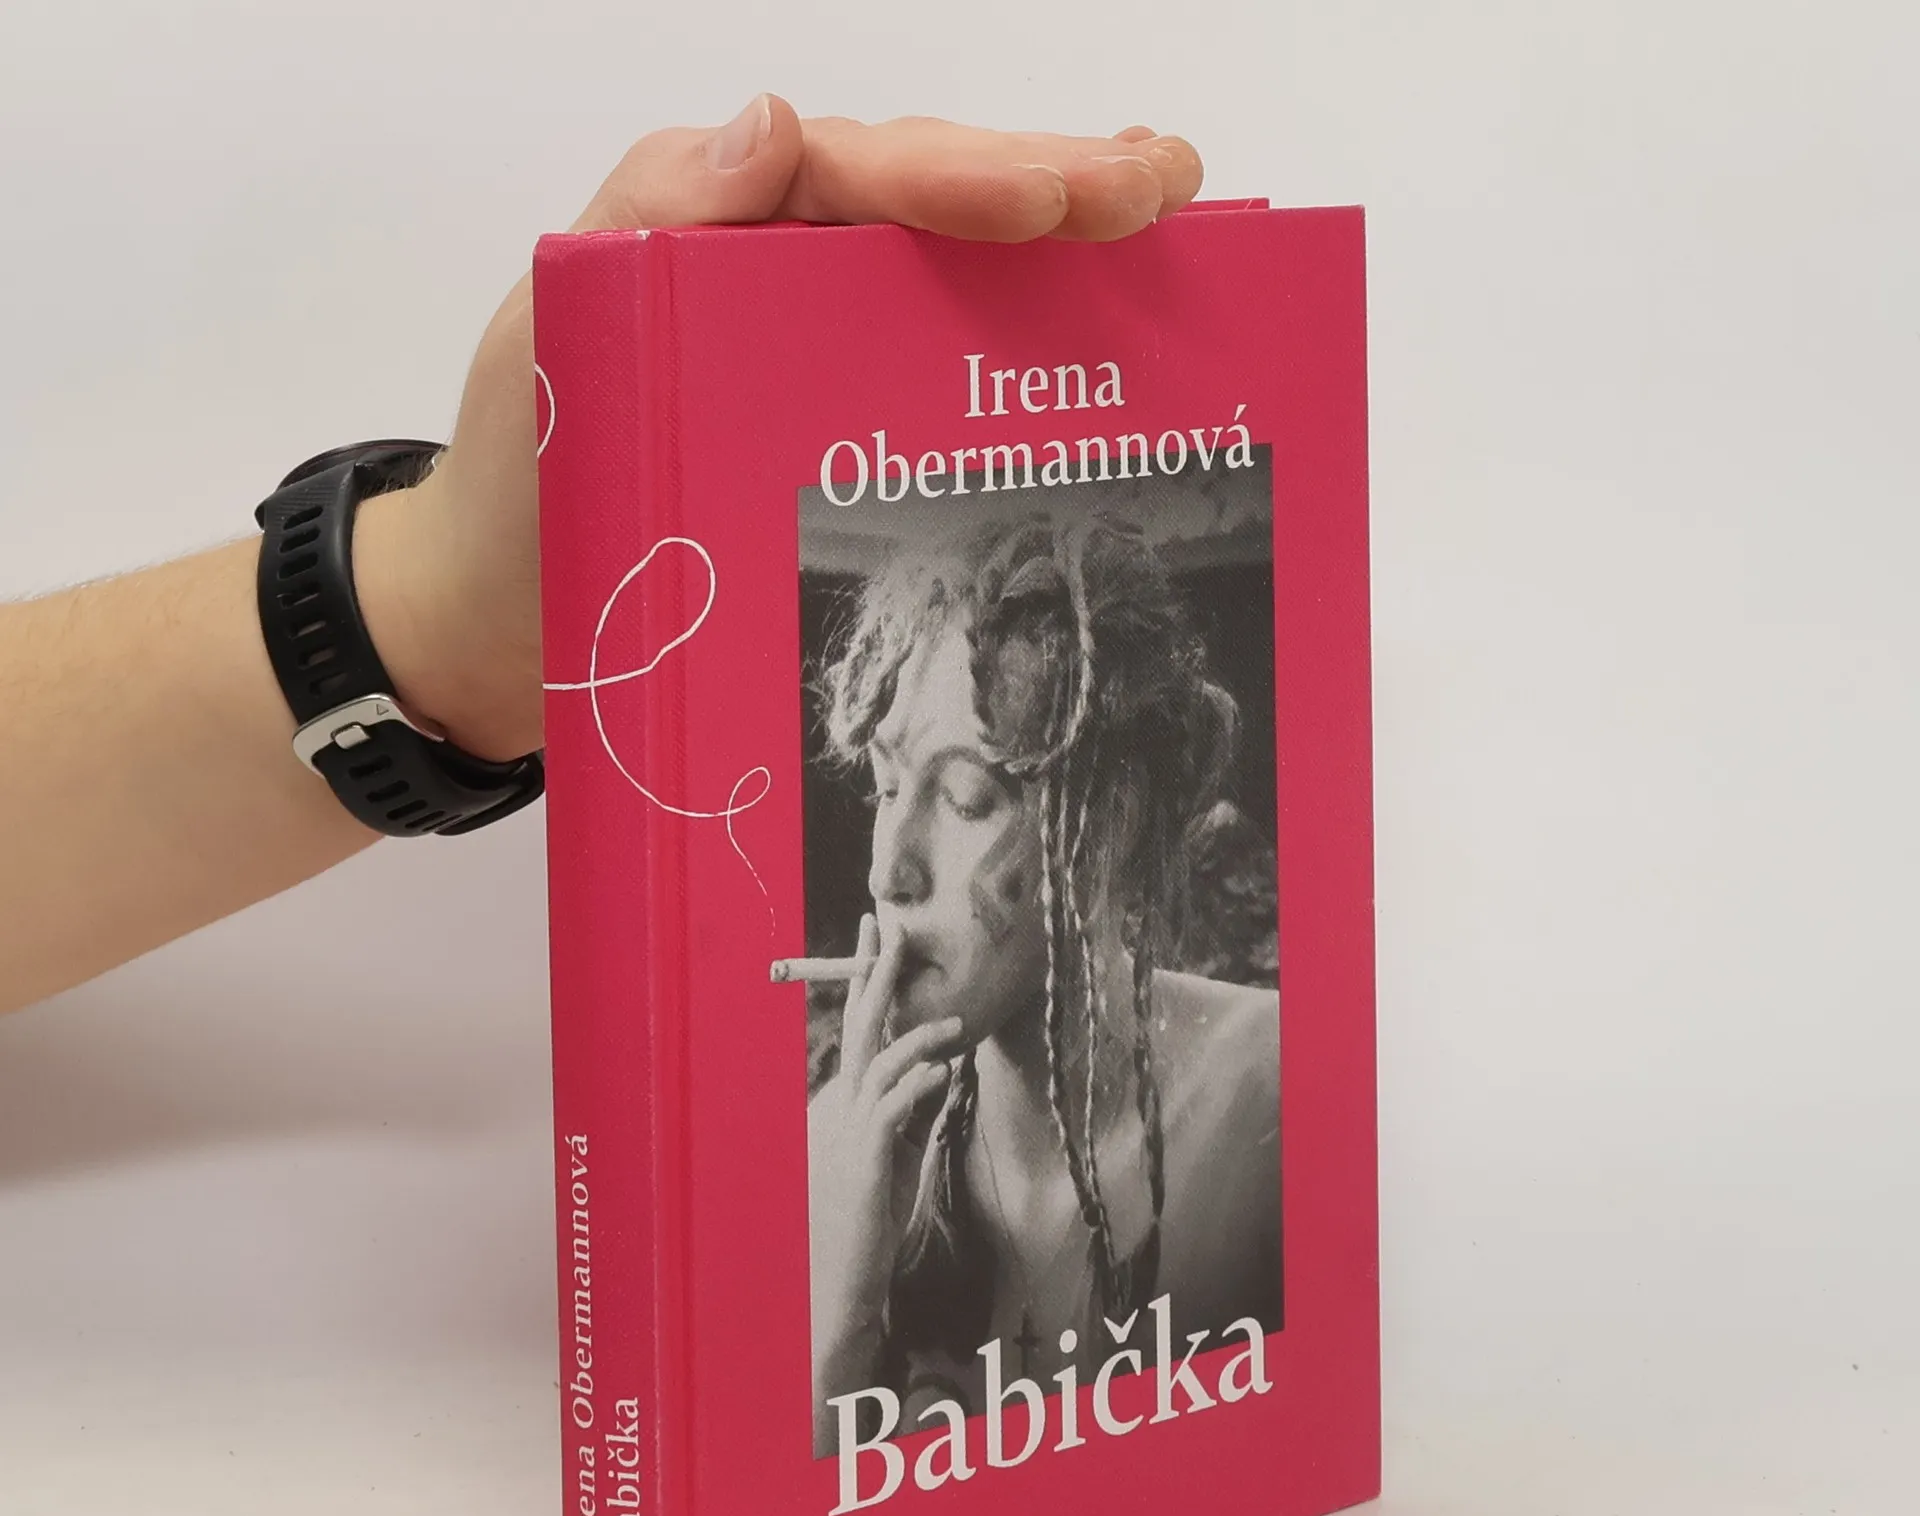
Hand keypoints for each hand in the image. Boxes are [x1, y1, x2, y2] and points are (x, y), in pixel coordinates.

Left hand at [353, 99, 1204, 762]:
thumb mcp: (554, 341)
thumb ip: (652, 220)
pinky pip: (934, 361)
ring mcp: (809, 347)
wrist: (494, 623)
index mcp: (716, 223)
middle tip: (1167, 189)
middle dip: (1057, 187)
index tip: (1070, 200)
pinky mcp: (830, 425)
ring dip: (1061, 249)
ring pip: (952, 272)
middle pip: (934, 204)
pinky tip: (1089, 331)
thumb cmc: (518, 489)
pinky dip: (1020, 339)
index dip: (975, 180)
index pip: (865, 174)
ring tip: (1162, 227)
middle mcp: (776, 267)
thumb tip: (778, 123)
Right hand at [809, 912, 969, 1423]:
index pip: (859, 1033)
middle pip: (861, 1031)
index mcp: (841, 1105)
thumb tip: (938, 1075)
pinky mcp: (866, 1160)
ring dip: (919, 1037)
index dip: (868, 983)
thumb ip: (909, 1114)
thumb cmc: (868, 1224)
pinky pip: (892, 1109)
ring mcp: (847, 1132)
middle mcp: (837, 1110)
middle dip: (877, 978)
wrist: (840, 1281)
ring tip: (956, 1021)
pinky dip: (919, 1083)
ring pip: (881, 1065)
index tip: (880, 937)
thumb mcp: (894, 1159)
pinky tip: (946, 1069)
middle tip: (893, 931)